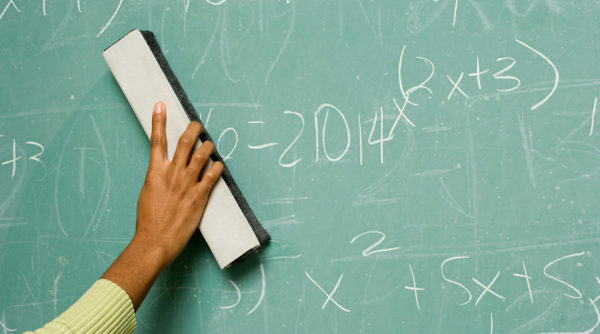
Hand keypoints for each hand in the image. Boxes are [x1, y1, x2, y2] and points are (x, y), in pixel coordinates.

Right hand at [102, 101, 222, 310]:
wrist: (154, 241)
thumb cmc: (148, 221)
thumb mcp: (147, 194)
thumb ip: (157, 178)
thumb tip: (164, 171)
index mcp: (155, 172)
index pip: (157, 140)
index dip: (159, 120)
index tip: (161, 105)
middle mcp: (171, 174)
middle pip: (185, 142)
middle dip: (193, 129)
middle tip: (198, 124)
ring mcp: (186, 184)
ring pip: (201, 154)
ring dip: (208, 146)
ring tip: (210, 146)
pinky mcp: (199, 196)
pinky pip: (213, 175)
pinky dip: (217, 167)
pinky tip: (219, 166)